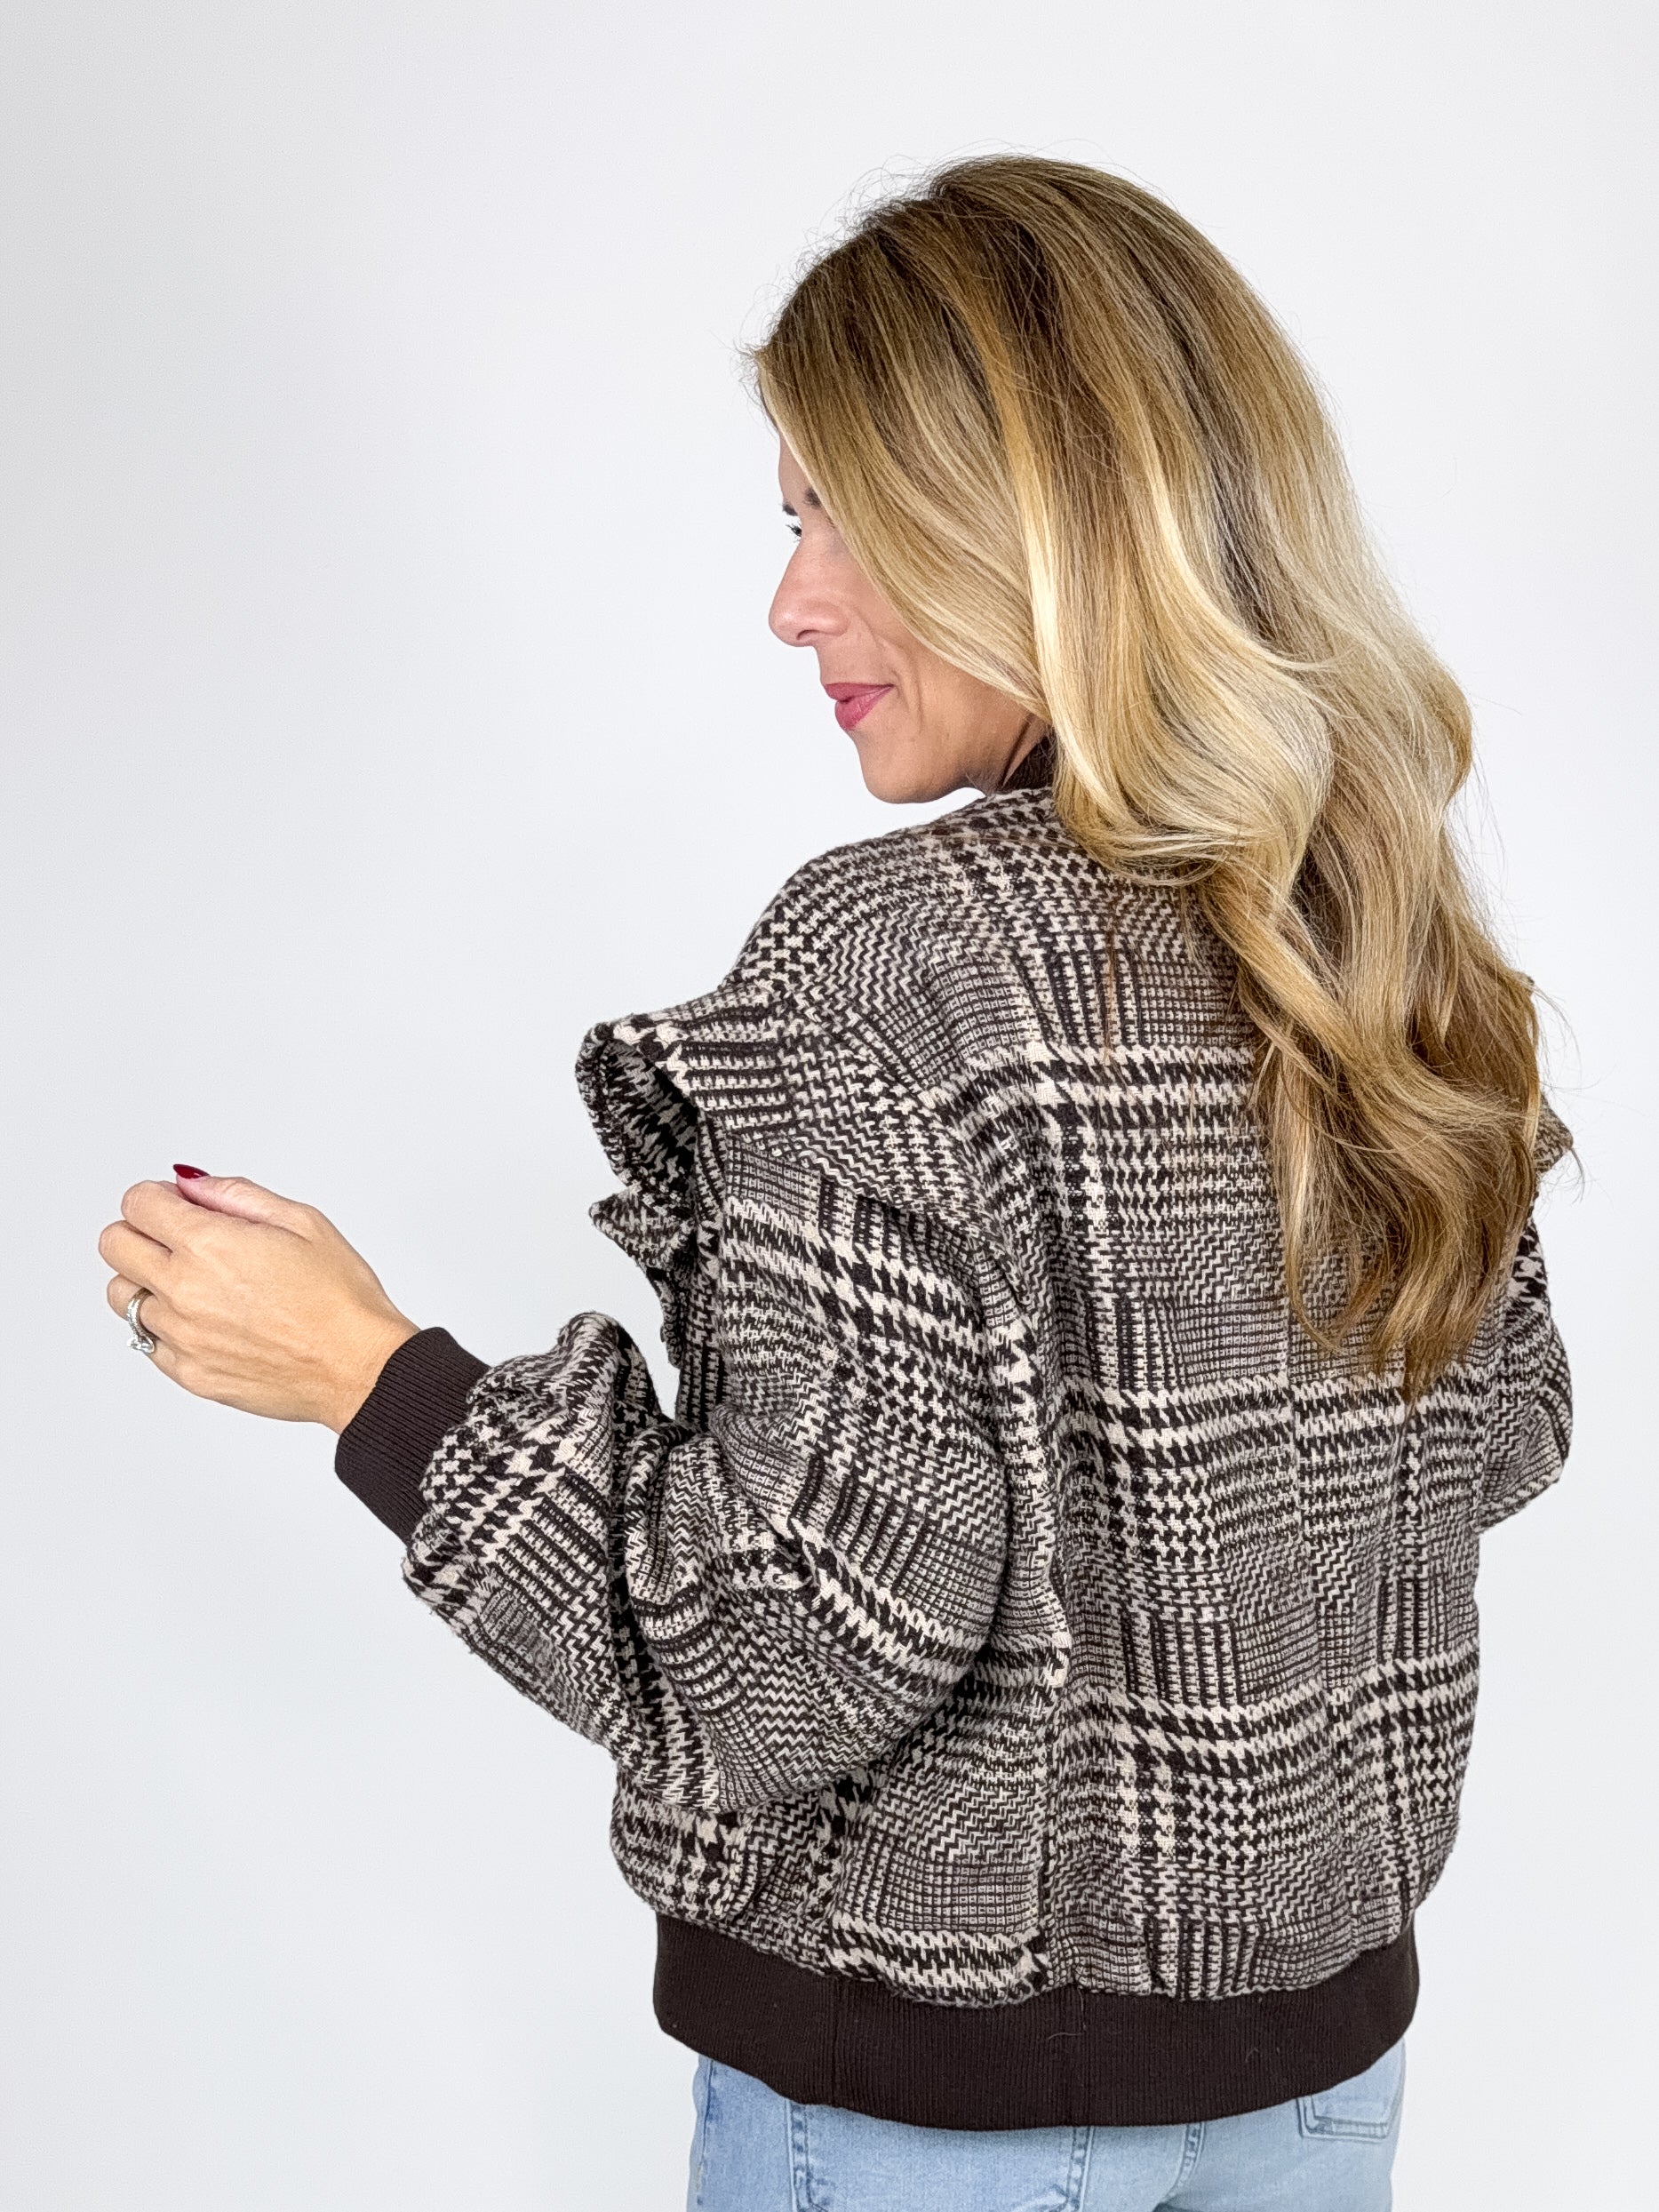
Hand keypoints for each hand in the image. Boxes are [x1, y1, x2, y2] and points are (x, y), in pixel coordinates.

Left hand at [100, 1173, 419, 1431]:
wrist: (358, 1367)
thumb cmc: (341, 1298)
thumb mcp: (302, 1221)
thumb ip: (236, 1195)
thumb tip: (191, 1186)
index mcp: (209, 1245)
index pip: (137, 1204)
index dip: (157, 1197)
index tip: (176, 1204)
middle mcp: (184, 1291)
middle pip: (114, 1246)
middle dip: (140, 1232)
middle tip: (177, 1239)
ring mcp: (181, 1336)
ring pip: (123, 1296)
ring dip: (148, 1281)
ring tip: (194, 1284)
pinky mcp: (188, 1373)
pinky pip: (147, 1340)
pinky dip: (166, 1325)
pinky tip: (206, 1320)